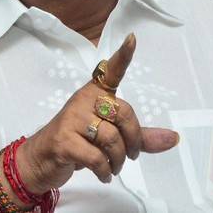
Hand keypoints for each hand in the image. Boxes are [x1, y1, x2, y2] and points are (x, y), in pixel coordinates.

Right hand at [15, 33, 178, 194]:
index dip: (123, 55)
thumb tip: (173, 138)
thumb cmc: (78, 141)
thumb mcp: (109, 137)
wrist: (40, 158)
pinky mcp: (64, 140)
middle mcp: (83, 100)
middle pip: (123, 113)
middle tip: (131, 155)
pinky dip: (105, 170)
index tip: (132, 38)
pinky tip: (103, 173)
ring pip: (112, 138)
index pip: (111, 71)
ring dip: (118, 160)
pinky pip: (96, 157)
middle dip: (133, 140)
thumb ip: (140, 137)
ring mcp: (72, 118)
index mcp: (95, 93)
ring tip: (113, 167)